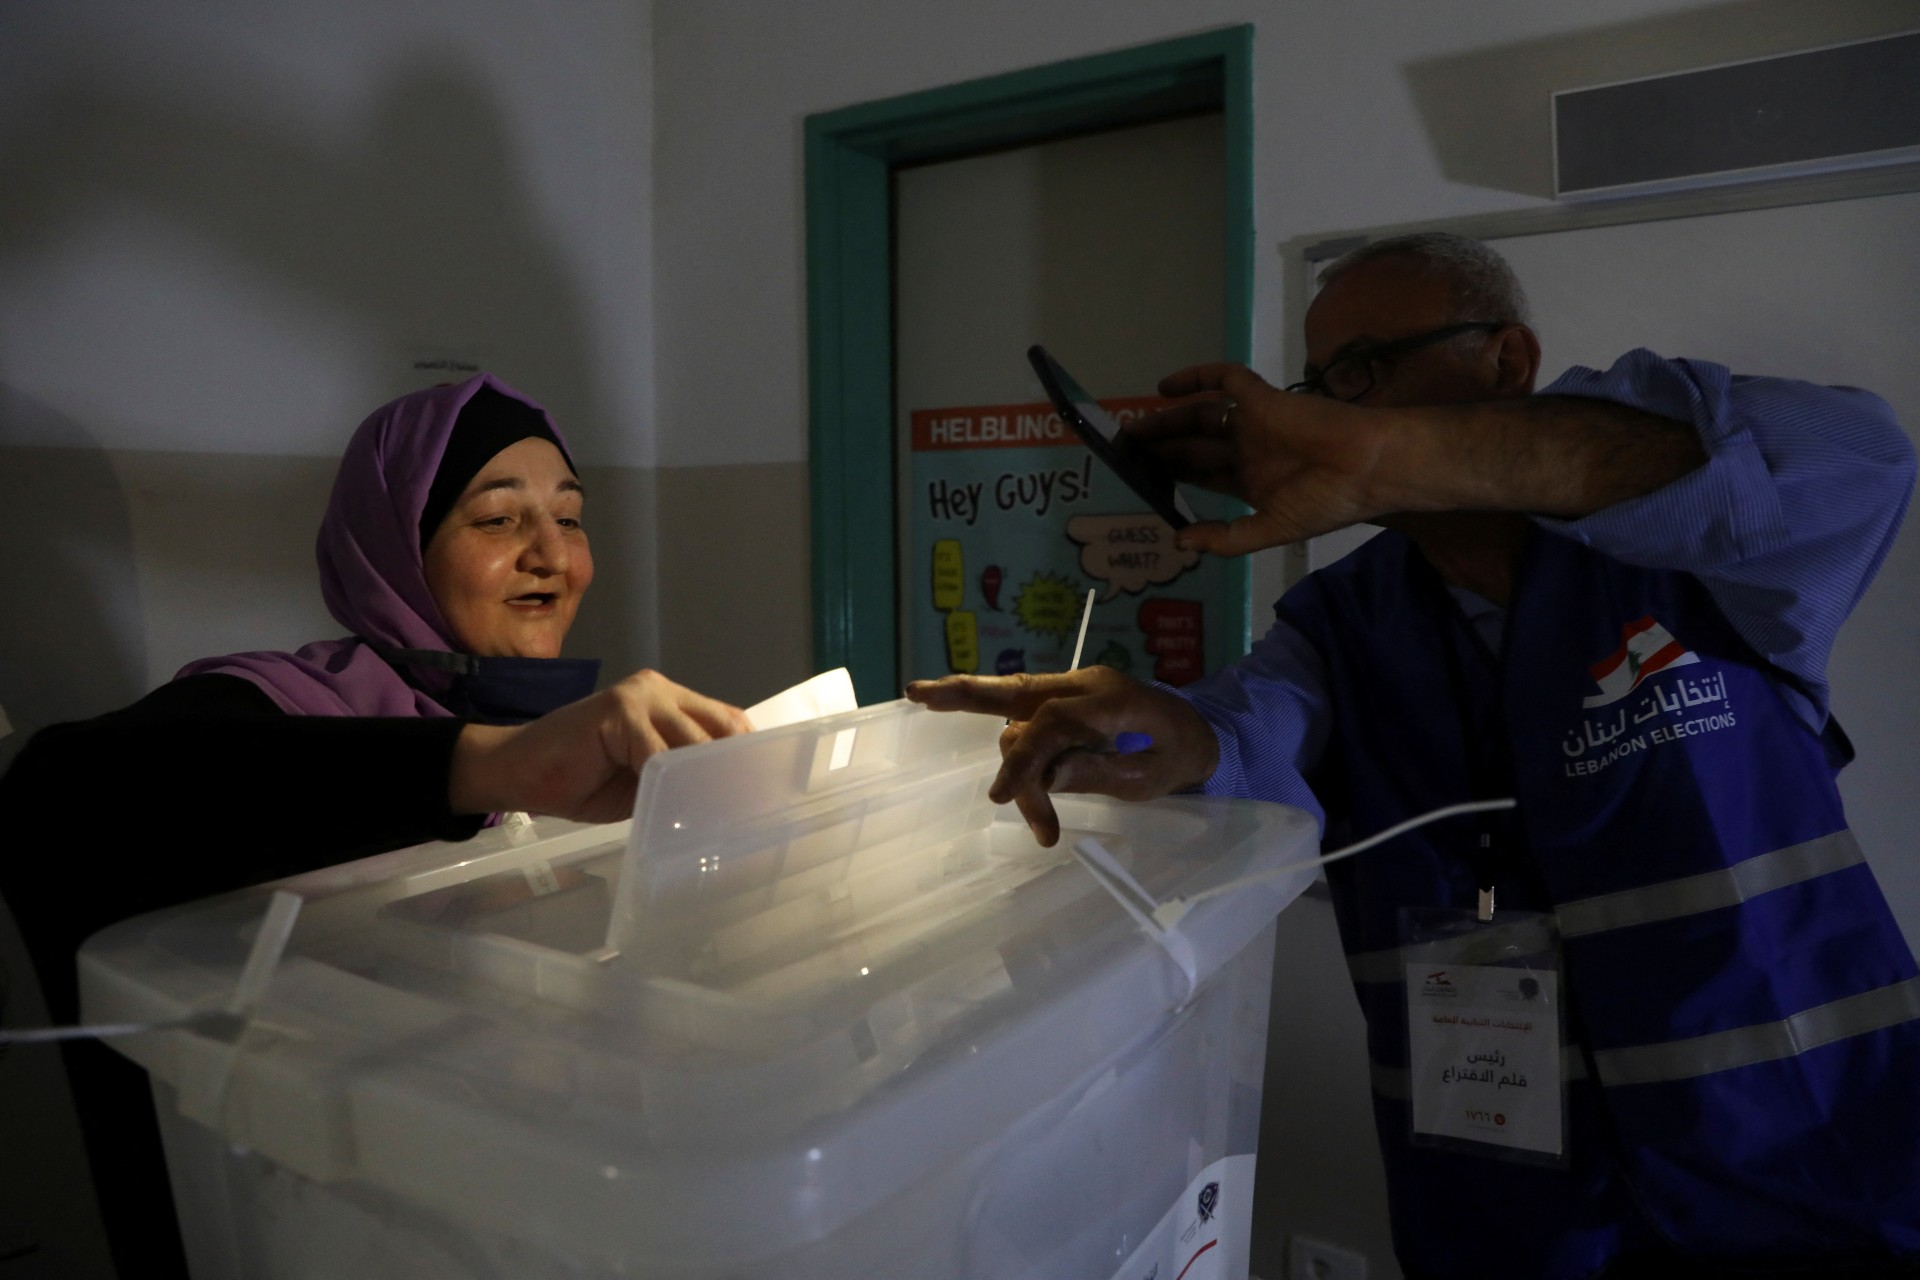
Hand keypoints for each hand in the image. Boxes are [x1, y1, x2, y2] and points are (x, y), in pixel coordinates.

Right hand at [449, 669, 751, 821]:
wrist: (519, 774)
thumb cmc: (581, 780)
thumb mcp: (646, 780)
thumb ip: (679, 775)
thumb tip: (725, 798)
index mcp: (673, 702)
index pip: (729, 724)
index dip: (746, 758)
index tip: (758, 797)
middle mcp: (661, 690)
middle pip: (723, 729)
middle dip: (733, 772)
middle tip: (744, 814)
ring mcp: (640, 696)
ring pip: (695, 743)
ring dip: (704, 782)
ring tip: (714, 818)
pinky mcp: (617, 711)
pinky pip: (657, 753)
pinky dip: (668, 784)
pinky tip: (672, 809)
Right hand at [905, 666, 1217, 846]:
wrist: (1204, 729)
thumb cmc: (1184, 754)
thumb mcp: (1156, 775)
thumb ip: (1103, 772)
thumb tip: (1048, 775)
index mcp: (1112, 699)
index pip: (1051, 723)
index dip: (1022, 759)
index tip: (1000, 797)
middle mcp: (1083, 684)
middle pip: (1015, 688)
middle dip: (965, 693)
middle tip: (916, 695)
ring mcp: (1070, 688)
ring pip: (1014, 713)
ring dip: (1015, 768)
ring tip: (1043, 828)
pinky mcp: (1062, 700)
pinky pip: (1020, 710)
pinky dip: (989, 714)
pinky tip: (945, 704)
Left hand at [1121, 362, 1394, 554]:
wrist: (1370, 467)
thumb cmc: (1328, 502)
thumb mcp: (1273, 530)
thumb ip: (1227, 538)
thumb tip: (1179, 543)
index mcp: (1252, 483)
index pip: (1201, 475)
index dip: (1169, 474)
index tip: (1135, 476)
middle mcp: (1249, 451)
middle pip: (1194, 445)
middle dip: (1160, 447)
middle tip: (1123, 449)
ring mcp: (1256, 423)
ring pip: (1201, 416)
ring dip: (1167, 419)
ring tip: (1132, 428)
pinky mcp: (1264, 399)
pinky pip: (1227, 380)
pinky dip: (1197, 378)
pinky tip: (1164, 388)